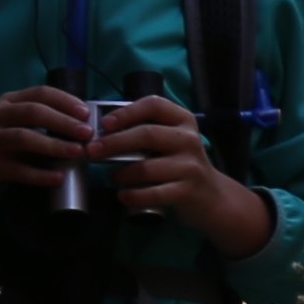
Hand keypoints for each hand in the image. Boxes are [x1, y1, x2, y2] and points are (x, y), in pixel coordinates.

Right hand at [0, 83, 104, 206]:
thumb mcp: (14, 125)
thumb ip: (39, 121)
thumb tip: (81, 124)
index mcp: (7, 101)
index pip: (40, 93)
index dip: (65, 101)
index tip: (86, 113)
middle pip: (33, 112)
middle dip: (63, 121)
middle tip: (86, 133)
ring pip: (25, 138)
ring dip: (54, 145)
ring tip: (77, 152)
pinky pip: (19, 170)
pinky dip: (41, 174)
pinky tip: (58, 177)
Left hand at [48, 95, 277, 260]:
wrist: (211, 197)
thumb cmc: (180, 164)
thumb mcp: (171, 141)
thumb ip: (146, 131)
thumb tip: (102, 131)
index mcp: (183, 120)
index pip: (154, 105)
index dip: (127, 112)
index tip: (104, 123)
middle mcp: (189, 139)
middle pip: (146, 135)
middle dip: (114, 143)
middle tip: (92, 151)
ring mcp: (190, 166)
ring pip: (146, 167)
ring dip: (122, 173)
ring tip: (112, 177)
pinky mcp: (187, 191)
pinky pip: (153, 193)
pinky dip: (133, 195)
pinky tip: (123, 196)